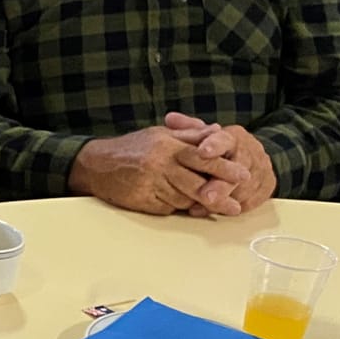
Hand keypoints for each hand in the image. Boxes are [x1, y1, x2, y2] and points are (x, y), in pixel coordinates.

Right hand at [67, 126, 250, 215]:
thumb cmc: (131, 148)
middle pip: (197, 182)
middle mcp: (160, 164)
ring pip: (184, 198)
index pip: (203, 156)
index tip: (243, 175)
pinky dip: (176, 206)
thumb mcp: (160, 134)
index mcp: (168, 145)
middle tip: (235, 204)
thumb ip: (190, 134)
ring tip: (212, 207)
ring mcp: (151, 184)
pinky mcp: (142, 201)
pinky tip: (179, 203)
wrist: (96, 165)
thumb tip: (216, 131)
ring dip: (197, 202)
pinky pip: (168, 207)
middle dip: (219, 193)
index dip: (225, 167)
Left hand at [165, 112, 276, 214]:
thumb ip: (188, 129)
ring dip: (224, 200)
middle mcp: (250, 151)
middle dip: (220, 184)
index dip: (214, 145)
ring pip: (244, 188)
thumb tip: (170, 118)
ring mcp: (260, 170)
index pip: (225, 139)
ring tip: (200, 207)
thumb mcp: (205, 135)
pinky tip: (214, 212)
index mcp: (233, 137)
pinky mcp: (266, 187)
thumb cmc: (220, 147)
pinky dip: (231, 208)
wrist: (252, 157)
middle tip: (206, 196)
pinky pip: (250, 201)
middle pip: (237, 169)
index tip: (202, 152)